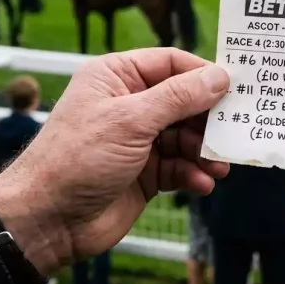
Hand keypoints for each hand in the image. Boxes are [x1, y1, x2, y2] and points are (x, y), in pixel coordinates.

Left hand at [0, 48, 229, 275]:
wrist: (48, 221)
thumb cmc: (76, 159)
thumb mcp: (131, 120)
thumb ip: (179, 97)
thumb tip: (219, 77)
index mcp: (117, 77)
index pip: (171, 63)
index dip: (204, 74)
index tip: (236, 88)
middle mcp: (129, 104)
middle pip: (185, 101)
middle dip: (209, 119)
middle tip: (235, 131)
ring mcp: (137, 140)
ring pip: (186, 137)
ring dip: (205, 151)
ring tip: (219, 166)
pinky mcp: (144, 172)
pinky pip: (179, 166)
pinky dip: (193, 174)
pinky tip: (201, 184)